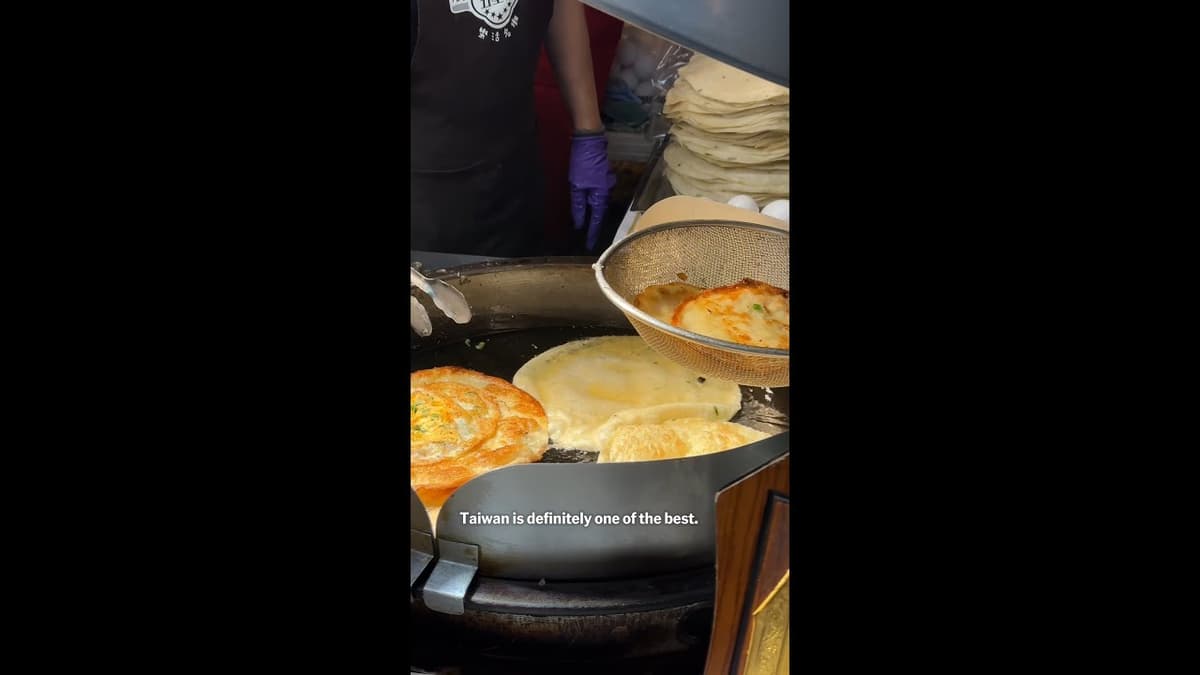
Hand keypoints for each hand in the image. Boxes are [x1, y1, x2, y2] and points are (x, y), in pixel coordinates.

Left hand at [568, 131, 615, 251]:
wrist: (590, 139)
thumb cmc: (583, 161)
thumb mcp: (576, 185)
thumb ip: (578, 205)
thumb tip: (579, 222)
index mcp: (600, 195)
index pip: (596, 219)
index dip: (592, 232)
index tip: (590, 244)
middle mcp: (606, 191)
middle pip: (599, 211)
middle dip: (593, 224)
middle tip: (588, 236)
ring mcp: (605, 183)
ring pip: (598, 202)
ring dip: (592, 211)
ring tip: (586, 222)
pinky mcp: (602, 176)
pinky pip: (597, 193)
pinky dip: (592, 200)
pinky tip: (586, 202)